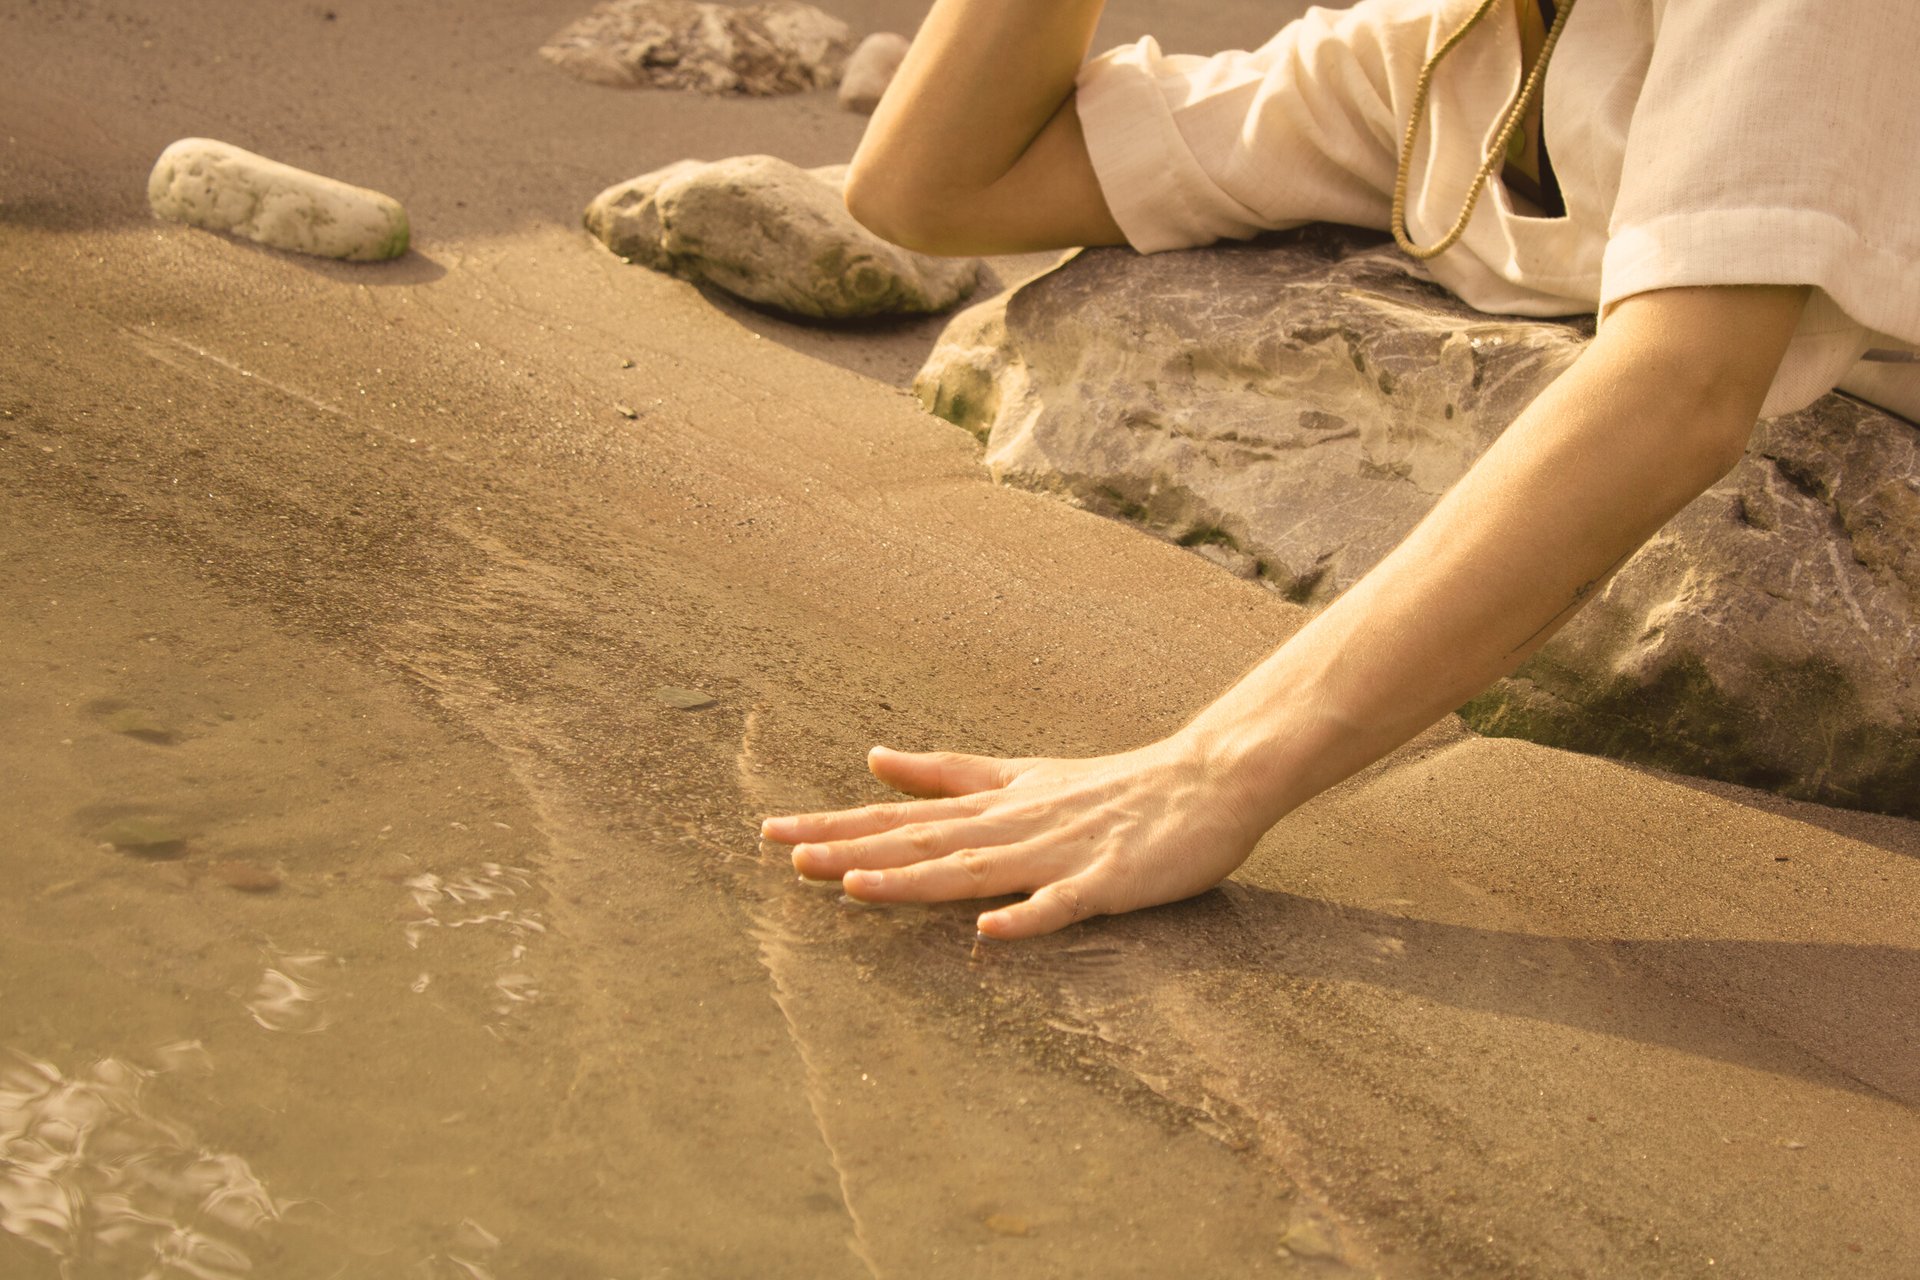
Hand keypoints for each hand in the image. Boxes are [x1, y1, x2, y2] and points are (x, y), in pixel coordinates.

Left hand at [759, 737, 1268, 938]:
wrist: (1207, 781)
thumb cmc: (1115, 786)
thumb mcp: (1021, 774)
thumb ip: (949, 773)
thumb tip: (874, 760)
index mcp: (994, 804)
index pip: (903, 815)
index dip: (839, 823)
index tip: (773, 830)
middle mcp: (1014, 824)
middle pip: (922, 838)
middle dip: (853, 846)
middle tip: (785, 849)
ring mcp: (1059, 853)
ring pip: (975, 868)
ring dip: (915, 878)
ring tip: (854, 886)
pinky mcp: (1108, 881)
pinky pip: (1063, 905)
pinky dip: (1027, 918)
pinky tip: (989, 934)